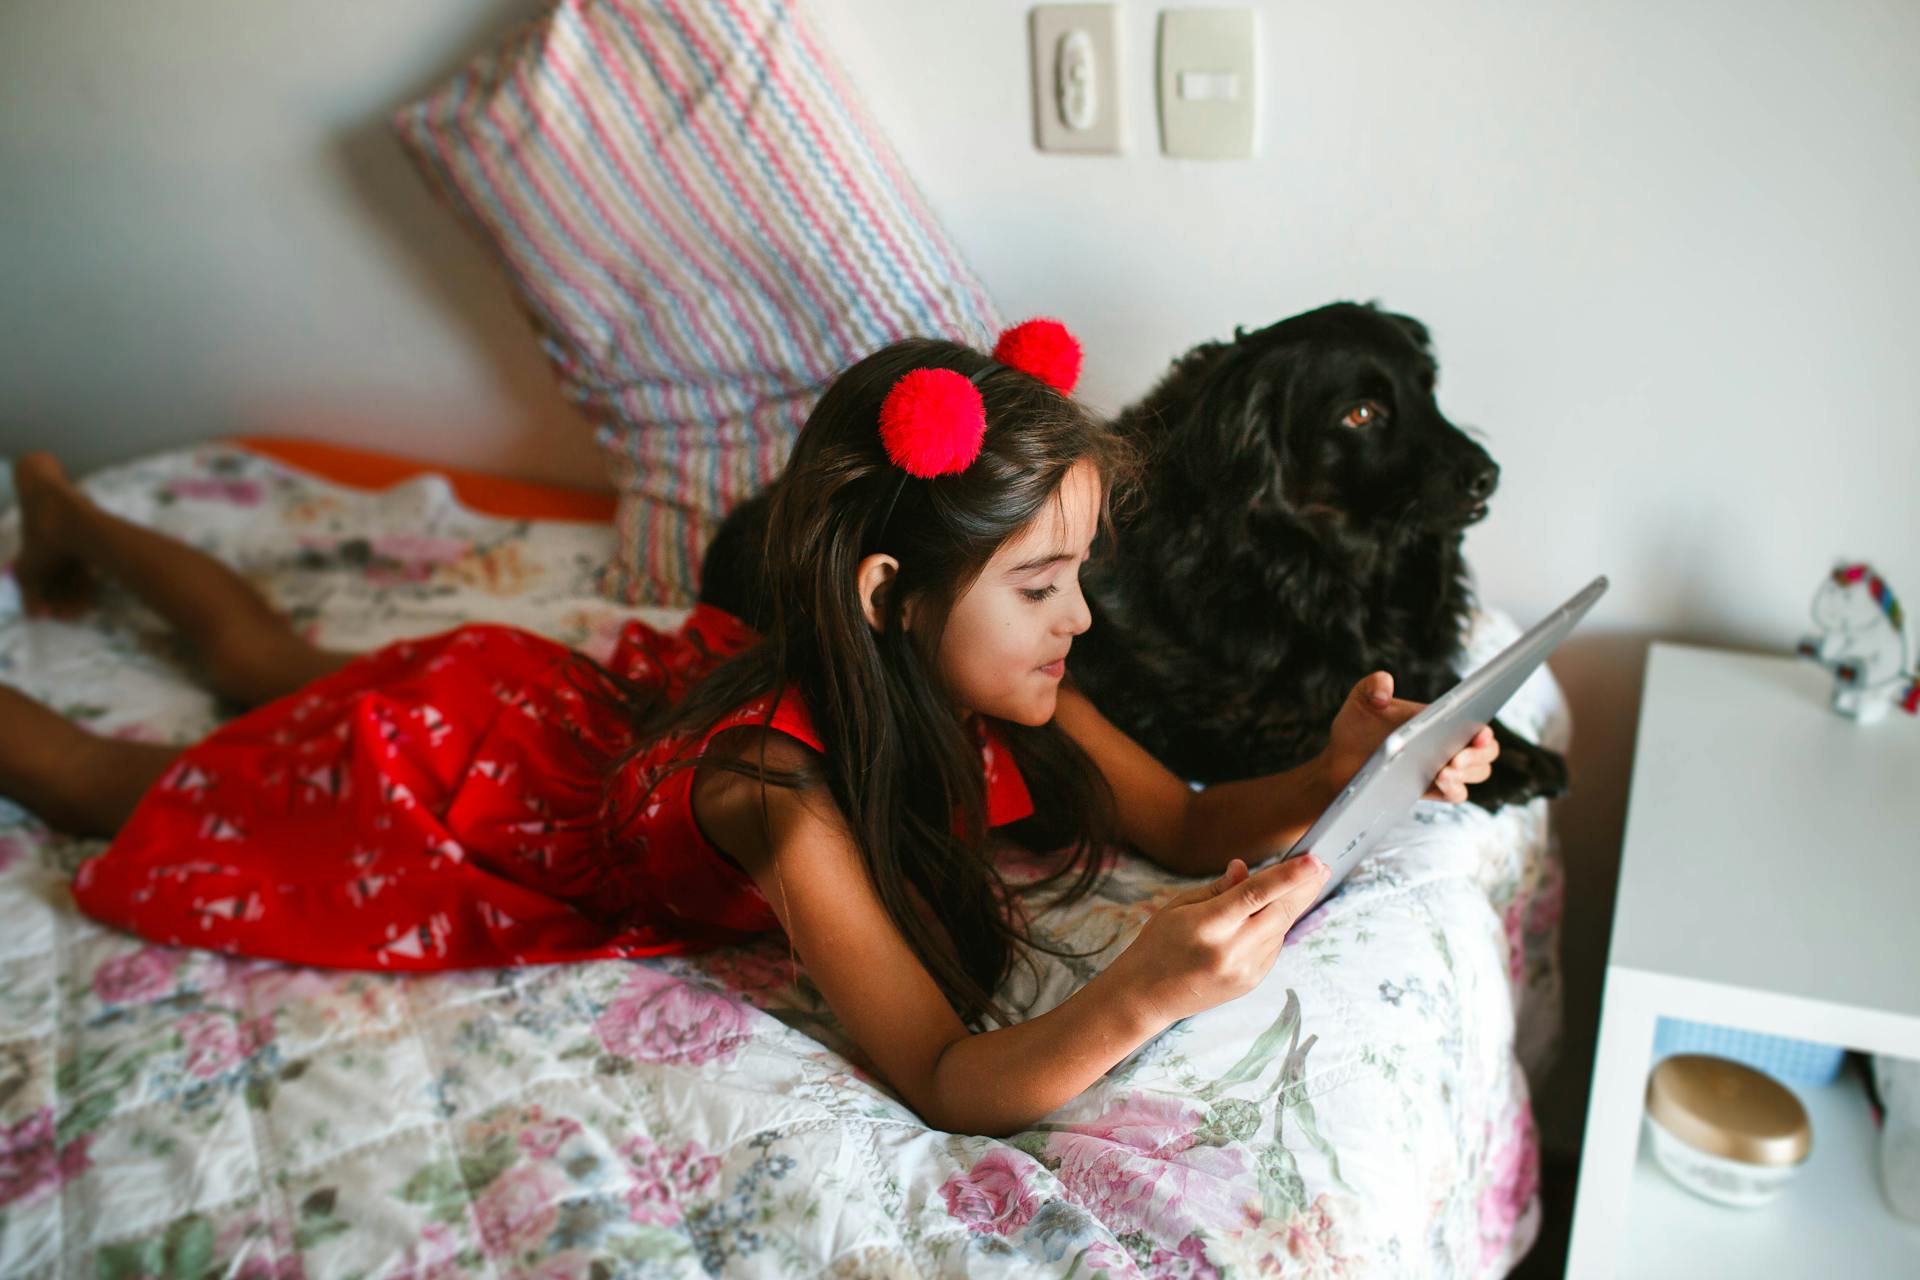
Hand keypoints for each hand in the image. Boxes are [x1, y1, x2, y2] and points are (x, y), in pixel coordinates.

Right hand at [1109, 855, 1331, 1028]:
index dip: (1288, 876)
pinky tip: (1271, 915)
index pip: (1256, 894)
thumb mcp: (1179, 907)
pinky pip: (1273, 947)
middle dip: (1304, 888)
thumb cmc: (1158, 944)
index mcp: (1208, 926)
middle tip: (1321, 867)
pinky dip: (1277, 927)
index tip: (1314, 861)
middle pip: (1280, 913)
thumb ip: (1218, 888)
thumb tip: (1245, 868)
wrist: (1147, 995)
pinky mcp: (1251, 982)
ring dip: (1291, 905)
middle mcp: (1230, 951)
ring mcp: (1244, 971)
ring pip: (1280, 929)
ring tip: (1301, 884)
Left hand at [1320, 671, 1499, 804]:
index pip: (1476, 723)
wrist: (1338, 759)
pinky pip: (1456, 793)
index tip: (1479, 734)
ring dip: (1468, 774)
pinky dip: (1455, 789)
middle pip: (1485, 752)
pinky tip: (1441, 782)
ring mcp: (1441, 767)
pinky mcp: (1430, 789)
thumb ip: (1373, 684)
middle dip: (1479, 755)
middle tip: (1456, 758)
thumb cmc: (1355, 726)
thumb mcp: (1361, 698)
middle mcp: (1446, 743)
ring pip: (1476, 773)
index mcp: (1440, 719)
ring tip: (1444, 772)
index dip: (1484, 730)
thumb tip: (1383, 693)